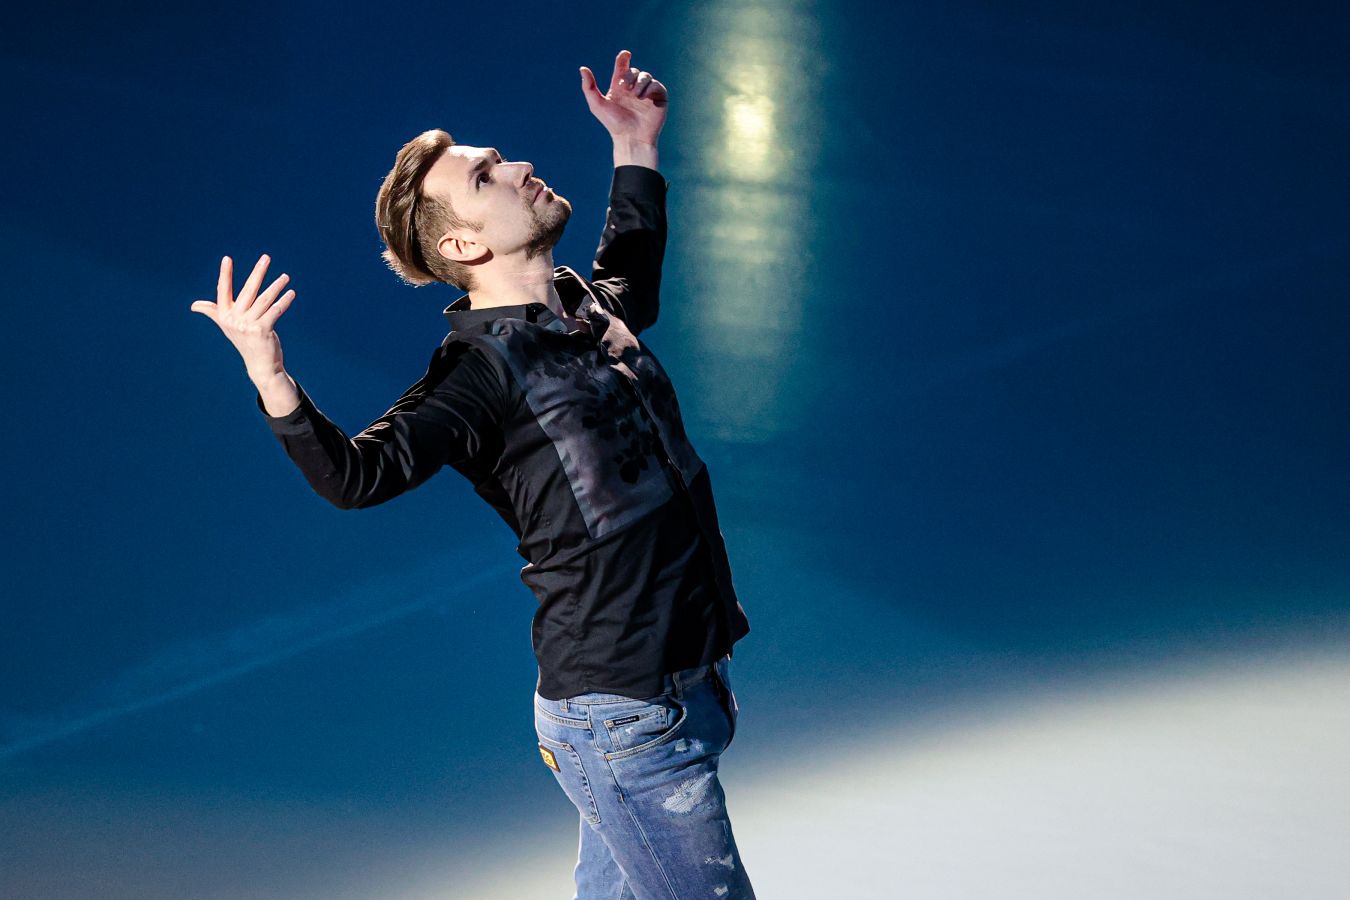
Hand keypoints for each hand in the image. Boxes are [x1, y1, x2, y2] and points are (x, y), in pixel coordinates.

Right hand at [190, 254, 295, 382]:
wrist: (259, 364)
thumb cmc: (245, 341)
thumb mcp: (227, 326)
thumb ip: (214, 312)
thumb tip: (195, 306)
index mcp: (225, 316)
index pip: (223, 290)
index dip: (225, 274)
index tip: (227, 258)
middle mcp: (234, 319)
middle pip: (248, 290)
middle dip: (258, 272)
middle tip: (266, 257)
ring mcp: (247, 325)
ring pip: (265, 299)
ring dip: (276, 286)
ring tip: (285, 277)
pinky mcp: (261, 330)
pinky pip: (275, 311)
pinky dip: (284, 301)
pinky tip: (291, 293)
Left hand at [579, 50, 667, 145]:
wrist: (631, 138)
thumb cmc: (613, 124)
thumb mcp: (597, 105)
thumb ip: (589, 87)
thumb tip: (582, 68)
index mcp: (620, 86)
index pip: (623, 66)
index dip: (623, 58)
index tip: (625, 54)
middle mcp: (633, 87)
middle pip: (634, 70)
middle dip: (629, 76)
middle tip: (623, 87)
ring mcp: (647, 92)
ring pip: (646, 76)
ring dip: (639, 83)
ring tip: (634, 96)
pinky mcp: (658, 98)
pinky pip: (656, 85)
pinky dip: (649, 89)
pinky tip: (642, 98)